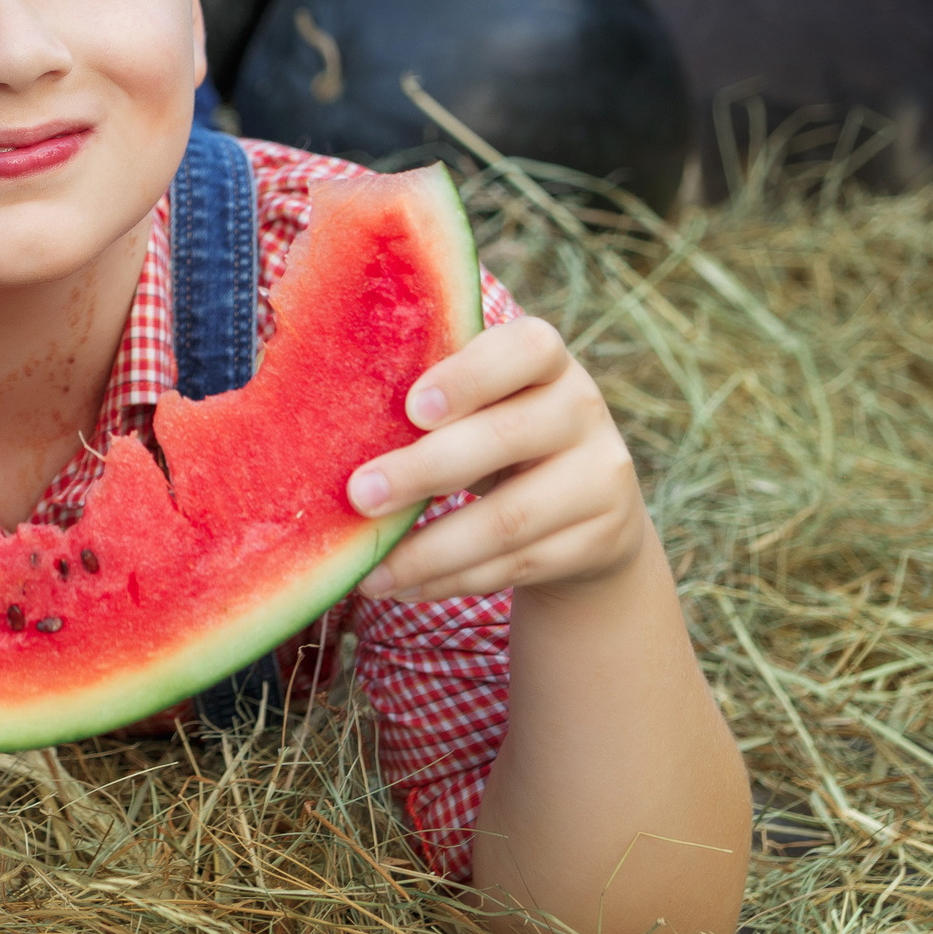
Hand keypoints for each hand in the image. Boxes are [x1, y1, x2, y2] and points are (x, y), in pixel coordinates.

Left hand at [346, 318, 648, 603]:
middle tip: (359, 495)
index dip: (470, 376)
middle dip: (424, 470)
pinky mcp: (598, 540)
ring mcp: (599, 478)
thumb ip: (431, 401)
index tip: (412, 408)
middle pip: (505, 438)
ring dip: (429, 551)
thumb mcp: (481, 403)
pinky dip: (451, 580)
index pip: (527, 348)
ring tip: (370, 571)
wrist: (587, 501)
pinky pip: (517, 566)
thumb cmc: (498, 431)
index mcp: (546, 361)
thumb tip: (333, 423)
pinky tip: (403, 585)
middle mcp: (582, 410)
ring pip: (508, 520)